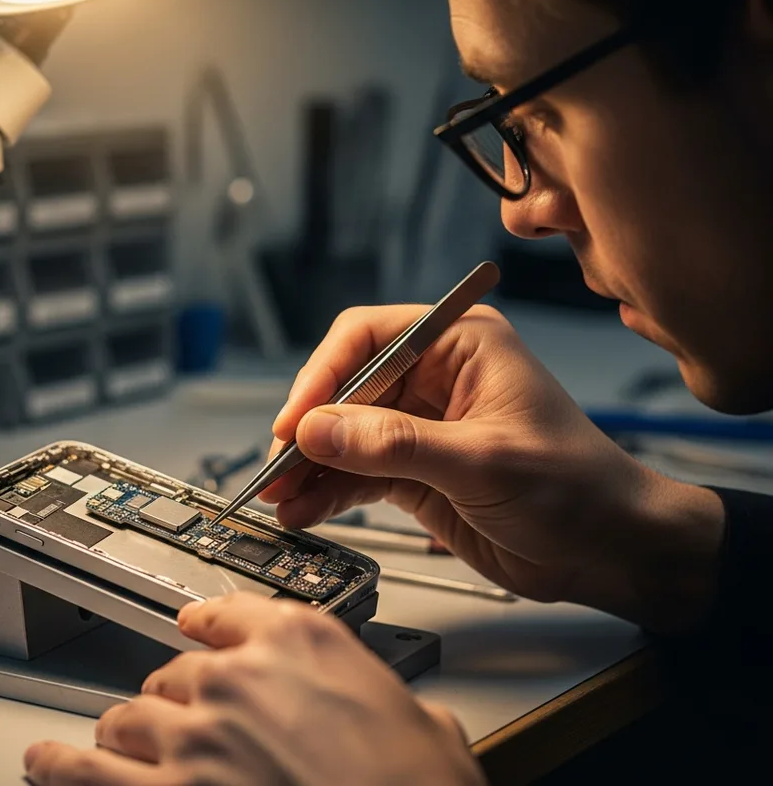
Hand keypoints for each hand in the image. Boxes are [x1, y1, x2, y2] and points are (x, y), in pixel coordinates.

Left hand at [24, 593, 484, 785]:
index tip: (197, 627)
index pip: (233, 615)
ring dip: (130, 736)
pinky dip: (59, 768)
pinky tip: (47, 765)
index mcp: (303, 644)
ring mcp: (193, 736)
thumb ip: (390, 702)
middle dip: (181, 701)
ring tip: (124, 750)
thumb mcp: (429, 728)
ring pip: (130, 718)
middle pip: (178, 673)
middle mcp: (239, 678)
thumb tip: (407, 717)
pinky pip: (85, 772)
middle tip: (192, 726)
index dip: (210, 627)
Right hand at [264, 305, 723, 630]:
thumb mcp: (482, 461)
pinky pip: (356, 472)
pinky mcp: (414, 470)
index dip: (324, 375)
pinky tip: (303, 510)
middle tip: (278, 466)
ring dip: (310, 466)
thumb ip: (394, 444)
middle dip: (309, 429)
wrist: (611, 551)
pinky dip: (327, 491)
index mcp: (460, 345)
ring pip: (343, 434)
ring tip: (280, 497)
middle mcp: (435, 377)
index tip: (296, 420)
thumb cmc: (577, 489)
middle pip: (346, 388)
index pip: (368, 337)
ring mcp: (421, 425)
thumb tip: (317, 431)